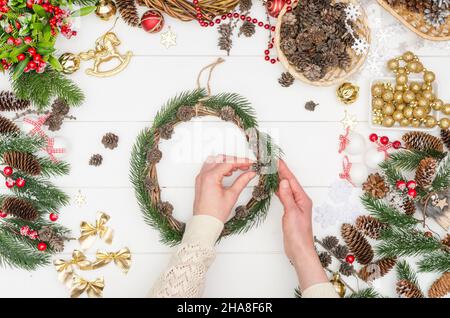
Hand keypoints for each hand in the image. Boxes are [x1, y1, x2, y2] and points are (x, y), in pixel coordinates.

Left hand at [193, 155, 255, 222]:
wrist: (205, 223)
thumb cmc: (214, 213)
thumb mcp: (231, 196)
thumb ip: (242, 181)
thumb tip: (250, 174)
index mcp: (210, 177)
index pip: (228, 163)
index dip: (241, 161)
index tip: (250, 163)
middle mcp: (203, 175)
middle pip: (220, 159)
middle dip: (234, 160)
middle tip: (246, 165)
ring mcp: (200, 178)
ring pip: (214, 161)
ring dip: (226, 162)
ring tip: (238, 168)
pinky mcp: (200, 181)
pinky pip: (209, 168)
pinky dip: (219, 167)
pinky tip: (228, 173)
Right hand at [276, 159, 327, 290]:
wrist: (299, 250)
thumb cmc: (298, 234)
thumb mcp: (291, 213)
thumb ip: (287, 196)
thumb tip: (283, 181)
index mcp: (303, 199)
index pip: (291, 180)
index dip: (284, 169)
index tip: (277, 160)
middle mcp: (300, 201)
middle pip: (289, 182)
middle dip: (281, 172)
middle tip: (272, 162)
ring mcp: (296, 206)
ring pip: (286, 189)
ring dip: (279, 180)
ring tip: (272, 171)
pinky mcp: (291, 212)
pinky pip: (284, 196)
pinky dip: (278, 190)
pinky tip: (275, 188)